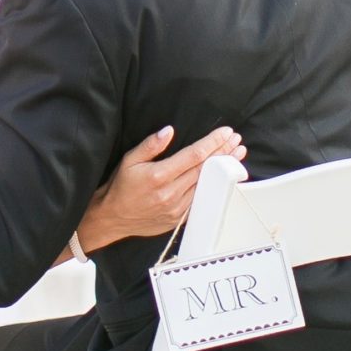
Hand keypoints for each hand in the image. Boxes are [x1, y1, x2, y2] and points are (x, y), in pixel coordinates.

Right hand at [76, 123, 245, 253]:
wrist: (113, 217)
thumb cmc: (120, 186)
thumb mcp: (129, 160)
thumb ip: (150, 145)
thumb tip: (169, 131)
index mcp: (159, 175)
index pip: (194, 155)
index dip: (213, 142)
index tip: (226, 132)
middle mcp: (170, 193)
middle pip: (205, 169)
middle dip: (223, 152)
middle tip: (237, 140)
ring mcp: (176, 208)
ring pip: (207, 185)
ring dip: (223, 169)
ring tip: (236, 155)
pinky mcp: (178, 219)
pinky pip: (200, 199)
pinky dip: (213, 186)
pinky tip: (222, 177)